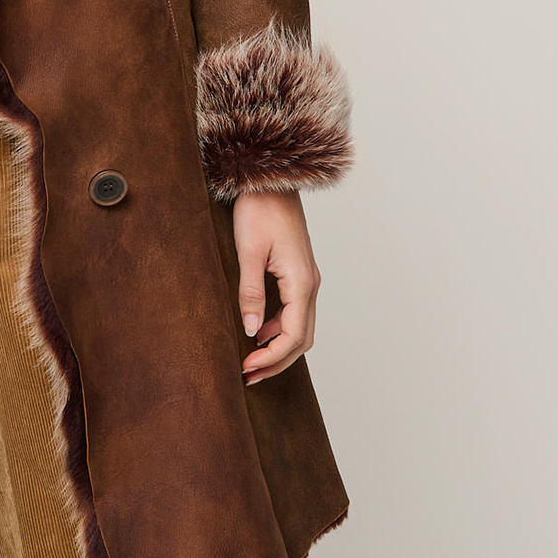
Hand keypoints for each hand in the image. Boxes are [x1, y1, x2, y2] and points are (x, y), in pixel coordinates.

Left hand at [233, 190, 320, 386]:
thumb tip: (251, 331)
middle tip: (249, 376)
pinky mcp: (298, 273)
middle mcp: (310, 284)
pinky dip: (279, 328)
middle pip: (301, 338)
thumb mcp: (248, 252)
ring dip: (278, 347)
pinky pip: (294, 311)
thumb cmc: (259, 210)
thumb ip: (250, 292)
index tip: (247, 369)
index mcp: (301, 282)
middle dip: (276, 361)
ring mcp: (306, 278)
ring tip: (251, 360)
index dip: (271, 359)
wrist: (271, 181)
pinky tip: (257, 331)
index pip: (292, 336)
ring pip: (300, 326)